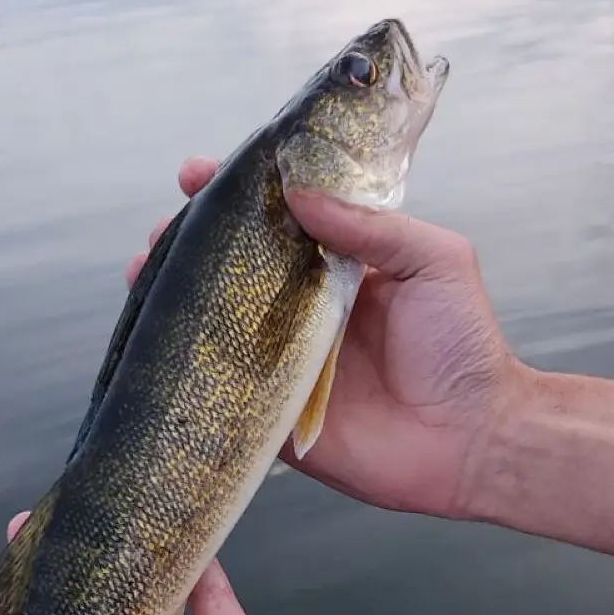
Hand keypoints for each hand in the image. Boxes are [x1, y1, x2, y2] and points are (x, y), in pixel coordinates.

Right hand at [127, 157, 520, 519]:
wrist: (470, 438)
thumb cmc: (463, 346)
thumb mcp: (432, 259)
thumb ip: (369, 225)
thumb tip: (297, 192)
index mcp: (341, 268)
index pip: (278, 220)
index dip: (237, 197)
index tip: (197, 176)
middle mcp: (306, 310)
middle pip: (234, 268)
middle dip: (190, 245)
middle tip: (161, 233)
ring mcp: (285, 361)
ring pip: (217, 322)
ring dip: (175, 298)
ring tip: (143, 272)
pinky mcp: (274, 413)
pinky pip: (223, 386)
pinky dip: (187, 366)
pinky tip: (156, 342)